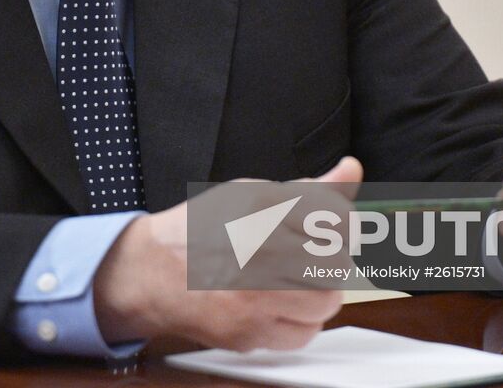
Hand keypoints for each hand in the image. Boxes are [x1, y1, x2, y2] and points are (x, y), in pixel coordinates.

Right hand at [93, 156, 362, 350]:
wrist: (152, 272)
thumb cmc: (202, 229)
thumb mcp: (251, 194)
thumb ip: (308, 189)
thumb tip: (351, 169)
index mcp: (259, 207)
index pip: (334, 216)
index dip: (343, 223)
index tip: (335, 227)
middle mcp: (256, 249)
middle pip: (336, 261)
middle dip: (332, 257)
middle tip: (312, 255)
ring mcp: (252, 296)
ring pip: (327, 300)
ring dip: (321, 290)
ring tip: (297, 280)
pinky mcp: (247, 332)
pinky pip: (305, 333)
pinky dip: (302, 320)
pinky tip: (282, 304)